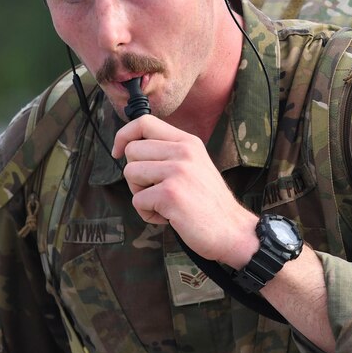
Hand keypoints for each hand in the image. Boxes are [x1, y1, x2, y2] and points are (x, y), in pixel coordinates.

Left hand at [111, 115, 258, 267]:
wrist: (232, 230)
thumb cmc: (208, 203)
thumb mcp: (195, 165)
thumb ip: (169, 153)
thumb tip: (130, 147)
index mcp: (188, 142)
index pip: (144, 122)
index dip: (124, 135)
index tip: (119, 152)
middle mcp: (183, 151)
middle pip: (132, 150)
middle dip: (135, 174)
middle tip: (156, 190)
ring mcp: (177, 171)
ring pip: (130, 173)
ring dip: (140, 193)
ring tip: (163, 203)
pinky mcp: (170, 194)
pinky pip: (137, 200)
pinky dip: (147, 214)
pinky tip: (168, 217)